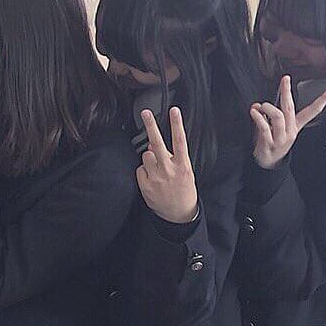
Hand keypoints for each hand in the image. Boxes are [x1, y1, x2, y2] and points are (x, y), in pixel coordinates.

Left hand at [136, 107, 197, 223]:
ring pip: (146, 155)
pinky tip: (152, 179)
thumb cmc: (184, 190)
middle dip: (151, 126)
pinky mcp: (146, 185)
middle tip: (145, 113)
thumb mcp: (185, 172)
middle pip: (157, 143)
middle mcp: (169, 169)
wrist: (179, 214)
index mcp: (182, 165)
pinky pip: (140, 170)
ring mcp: (156, 177)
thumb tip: (154, 145)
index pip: (180, 140)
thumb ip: (172, 157)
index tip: (174, 111)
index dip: (176, 124)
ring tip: (157, 168)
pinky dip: (144, 171)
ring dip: (149, 158)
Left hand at [249, 75, 325, 168]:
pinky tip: (253, 111)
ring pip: (278, 116)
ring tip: (261, 106)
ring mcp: (281, 138)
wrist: (268, 163)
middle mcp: (290, 131)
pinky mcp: (270, 144)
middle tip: (285, 79)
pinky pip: (265, 128)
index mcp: (296, 125)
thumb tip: (257, 105)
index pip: (314, 110)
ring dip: (268, 107)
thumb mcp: (274, 126)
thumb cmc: (272, 141)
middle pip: (291, 108)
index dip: (325, 99)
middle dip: (288, 91)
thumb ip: (266, 115)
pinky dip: (258, 118)